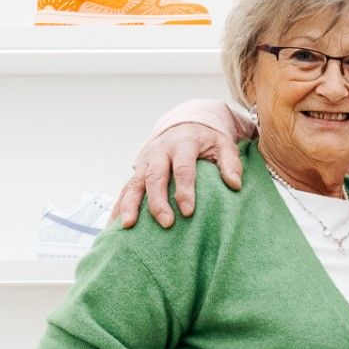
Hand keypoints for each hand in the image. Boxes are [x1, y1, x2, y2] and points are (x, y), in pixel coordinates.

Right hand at [114, 122, 243, 229]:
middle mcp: (159, 151)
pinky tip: (114, 224)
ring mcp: (145, 161)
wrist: (183, 123)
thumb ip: (230, 162)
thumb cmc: (206, 139)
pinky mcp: (137, 170)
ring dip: (130, 204)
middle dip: (158, 201)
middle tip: (166, 223)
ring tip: (127, 225)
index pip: (182, 168)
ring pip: (134, 183)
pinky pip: (126, 189)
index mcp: (182, 143)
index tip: (188, 211)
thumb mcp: (223, 144)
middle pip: (155, 176)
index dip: (184, 189)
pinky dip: (119, 206)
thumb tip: (235, 184)